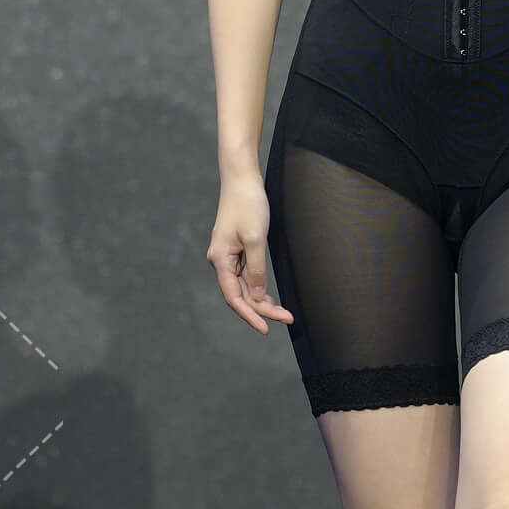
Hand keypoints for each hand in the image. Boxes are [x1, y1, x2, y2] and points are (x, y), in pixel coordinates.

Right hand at [206, 173, 294, 333]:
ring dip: (263, 301)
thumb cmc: (247, 204)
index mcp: (220, 259)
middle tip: (288, 319)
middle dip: (262, 309)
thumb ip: (257, 270)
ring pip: (246, 287)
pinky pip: (248, 275)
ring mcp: (229, 256)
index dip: (250, 315)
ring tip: (285, 313)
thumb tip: (259, 297)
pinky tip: (272, 298)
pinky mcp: (238, 250)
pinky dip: (260, 287)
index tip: (265, 329)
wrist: (242, 179)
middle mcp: (221, 261)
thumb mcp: (256, 238)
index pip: (234, 297)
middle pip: (241, 294)